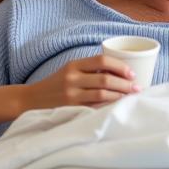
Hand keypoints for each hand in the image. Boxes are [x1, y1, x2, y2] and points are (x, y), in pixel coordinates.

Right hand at [24, 55, 138, 110]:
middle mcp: (72, 78)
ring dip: (120, 96)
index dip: (120, 66)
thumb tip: (119, 72)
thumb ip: (89, 70)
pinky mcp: (71, 108)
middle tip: (137, 88)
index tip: (132, 73)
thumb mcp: (69, 71)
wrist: (31, 100)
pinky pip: (95, 107)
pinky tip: (117, 107)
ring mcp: (71, 94)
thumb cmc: (55, 85)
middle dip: (125, 83)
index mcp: (74, 65)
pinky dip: (109, 106)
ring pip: (102, 94)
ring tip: (131, 97)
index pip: (102, 60)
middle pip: (105, 78)